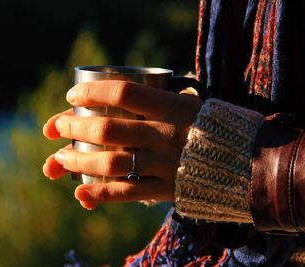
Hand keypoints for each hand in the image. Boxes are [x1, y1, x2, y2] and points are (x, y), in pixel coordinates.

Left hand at [43, 80, 200, 209]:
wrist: (247, 161)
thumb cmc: (210, 127)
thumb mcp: (189, 104)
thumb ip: (158, 100)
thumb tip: (120, 95)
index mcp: (171, 107)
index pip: (122, 93)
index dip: (90, 92)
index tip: (72, 96)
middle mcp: (165, 134)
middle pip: (108, 130)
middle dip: (74, 128)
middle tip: (57, 128)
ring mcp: (165, 164)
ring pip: (112, 164)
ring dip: (79, 162)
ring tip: (59, 159)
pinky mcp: (167, 189)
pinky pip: (127, 193)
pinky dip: (100, 195)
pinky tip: (80, 194)